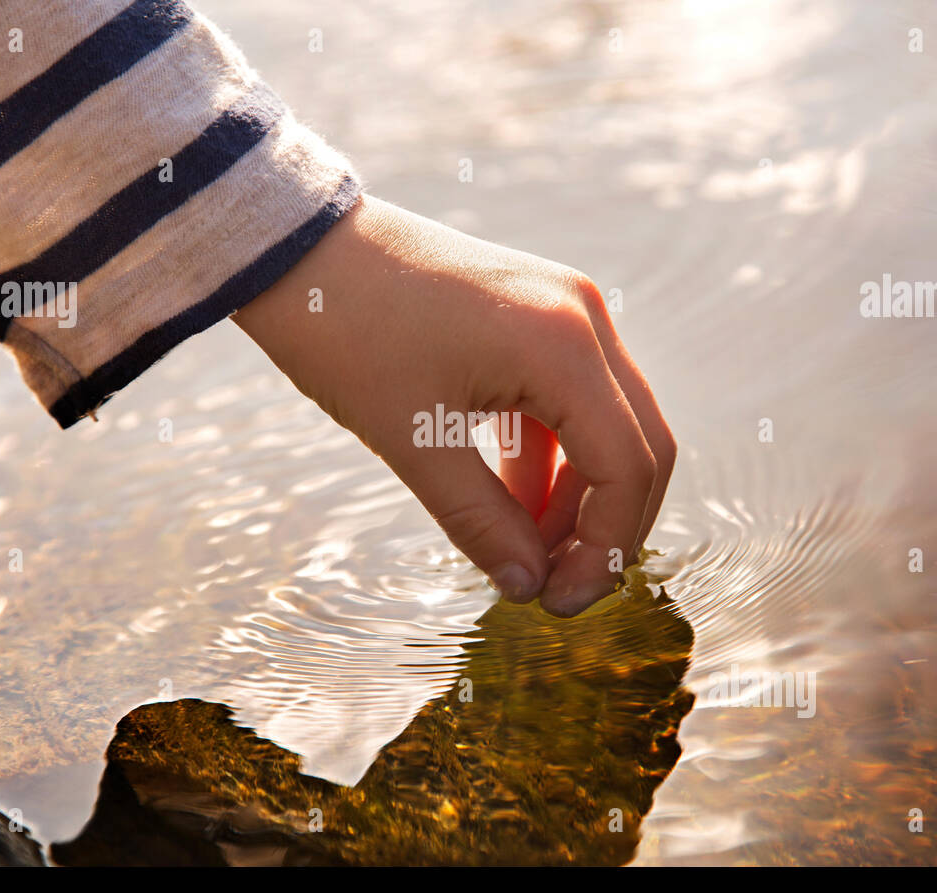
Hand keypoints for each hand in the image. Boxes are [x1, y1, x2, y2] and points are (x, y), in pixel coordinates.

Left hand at [231, 195, 674, 615]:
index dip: (606, 548)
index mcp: (562, 345)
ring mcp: (565, 309)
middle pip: (639, 445)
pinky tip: (511, 501)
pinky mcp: (538, 313)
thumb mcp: (410, 439)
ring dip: (576, 496)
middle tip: (554, 589)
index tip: (559, 602)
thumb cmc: (345, 331)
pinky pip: (570, 398)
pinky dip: (551, 456)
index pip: (629, 465)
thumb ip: (480, 520)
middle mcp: (582, 317)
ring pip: (607, 425)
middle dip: (604, 527)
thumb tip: (528, 586)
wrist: (297, 247)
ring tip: (525, 551)